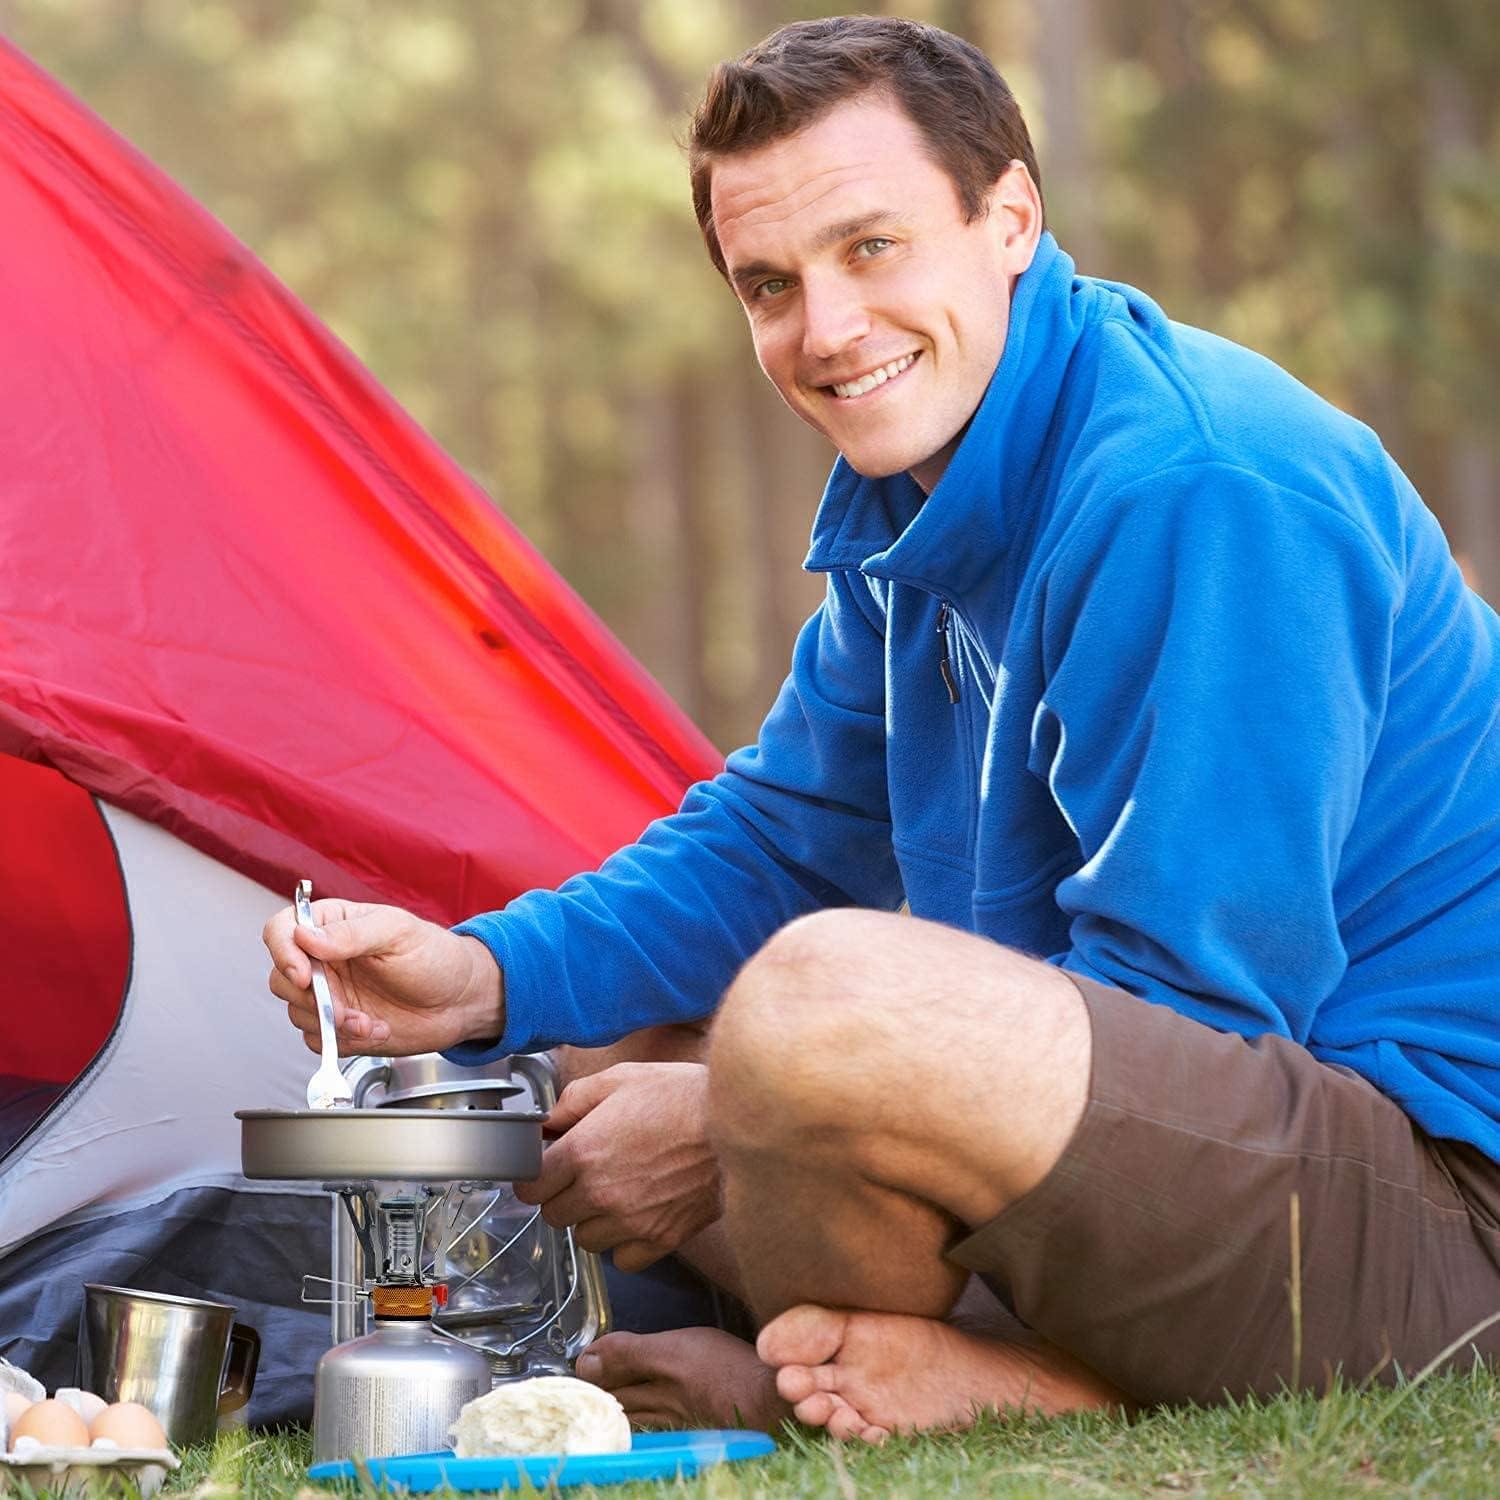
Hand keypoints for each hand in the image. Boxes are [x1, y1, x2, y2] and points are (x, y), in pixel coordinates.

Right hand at [264, 899, 502, 1056]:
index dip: (283, 952)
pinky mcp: (338, 1027)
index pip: (282, 930)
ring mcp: (330, 995)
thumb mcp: (398, 933)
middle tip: (345, 1006)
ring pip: (298, 1014)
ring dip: (333, 1024)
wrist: (460, 1001)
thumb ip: (352, 934)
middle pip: (282, 978)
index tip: (303, 975)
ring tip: (371, 1020)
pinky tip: (376, 1030)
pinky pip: (316, 1041)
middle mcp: (325, 960)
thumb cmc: (436, 957)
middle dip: (312, 999)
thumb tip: (306, 937)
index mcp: (334, 926)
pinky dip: (343, 1042)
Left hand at [513, 1062, 719, 1272]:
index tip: (546, 1169)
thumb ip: (574, 1099)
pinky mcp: (661, 1239)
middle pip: (554, 1215)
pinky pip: (622, 1259)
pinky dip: (624, 1243)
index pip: (530, 1186)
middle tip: (586, 1174)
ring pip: (585, 1239)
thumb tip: (549, 1121)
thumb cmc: (684, 1096)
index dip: (535, 1176)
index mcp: (584, 1151)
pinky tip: (638, 1214)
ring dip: (593, 1220)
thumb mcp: (622, 1078)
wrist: (738, 1123)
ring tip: (618, 1192)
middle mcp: (601, 1192)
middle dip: (563, 1194)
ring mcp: (631, 1221)